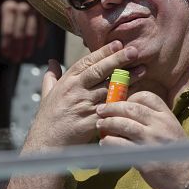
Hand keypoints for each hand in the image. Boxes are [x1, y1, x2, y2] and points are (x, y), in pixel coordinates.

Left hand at [0, 0, 45, 62]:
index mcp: (8, 7)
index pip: (7, 31)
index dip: (6, 44)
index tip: (6, 54)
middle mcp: (21, 8)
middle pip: (19, 34)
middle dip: (17, 48)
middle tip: (15, 59)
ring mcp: (33, 9)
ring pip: (31, 32)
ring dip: (28, 46)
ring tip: (25, 55)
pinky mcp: (42, 10)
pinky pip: (42, 26)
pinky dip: (41, 36)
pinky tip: (38, 46)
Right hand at [26, 40, 142, 148]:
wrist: (46, 145)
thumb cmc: (48, 119)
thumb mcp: (47, 95)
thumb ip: (51, 77)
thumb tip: (52, 62)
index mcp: (67, 82)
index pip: (86, 62)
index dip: (103, 52)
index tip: (118, 44)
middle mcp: (75, 91)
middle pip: (99, 71)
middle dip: (117, 59)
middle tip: (134, 51)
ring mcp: (83, 106)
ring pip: (108, 89)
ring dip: (127, 79)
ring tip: (142, 70)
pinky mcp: (90, 122)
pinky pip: (110, 110)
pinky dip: (123, 103)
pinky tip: (136, 97)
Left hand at [96, 90, 188, 188]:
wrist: (188, 177)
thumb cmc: (178, 154)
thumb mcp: (172, 129)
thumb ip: (155, 121)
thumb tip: (129, 114)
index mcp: (167, 116)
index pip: (147, 97)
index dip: (131, 97)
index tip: (121, 102)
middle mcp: (159, 125)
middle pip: (131, 108)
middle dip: (112, 107)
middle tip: (101, 110)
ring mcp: (151, 140)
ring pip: (123, 124)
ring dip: (108, 123)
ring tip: (100, 125)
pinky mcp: (143, 157)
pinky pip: (120, 144)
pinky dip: (108, 142)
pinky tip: (104, 143)